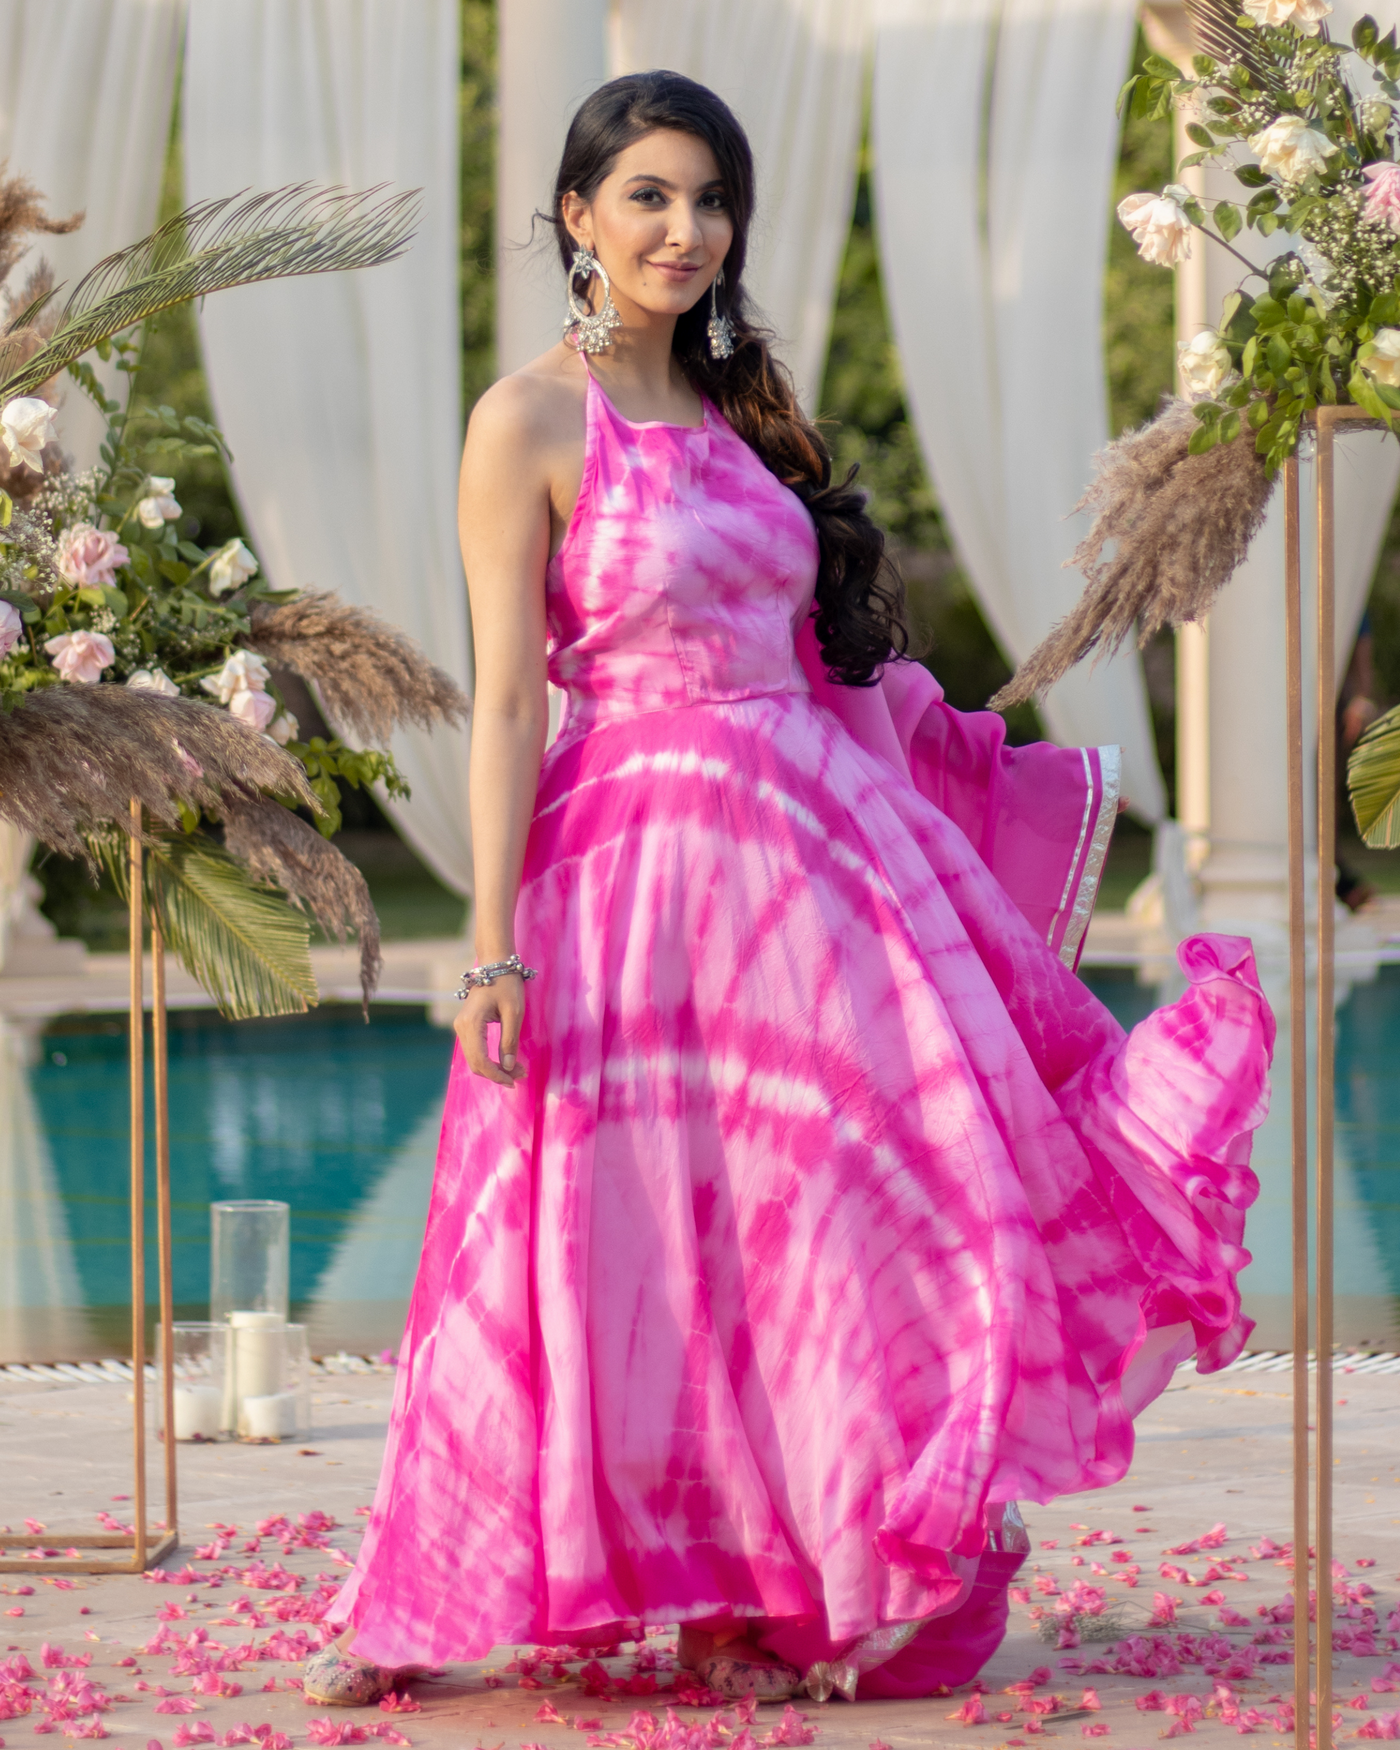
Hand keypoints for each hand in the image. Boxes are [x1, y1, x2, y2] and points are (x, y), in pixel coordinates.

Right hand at [455, 973, 526, 1087]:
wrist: (495, 965)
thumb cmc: (507, 985)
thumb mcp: (514, 1013)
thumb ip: (509, 1040)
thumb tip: (508, 1067)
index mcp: (471, 1024)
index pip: (480, 1060)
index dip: (497, 1074)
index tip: (514, 1081)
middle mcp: (461, 1027)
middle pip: (475, 1063)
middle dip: (497, 1073)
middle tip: (520, 1076)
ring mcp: (461, 1027)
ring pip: (474, 1059)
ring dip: (493, 1068)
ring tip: (516, 1070)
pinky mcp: (466, 1026)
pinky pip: (474, 1050)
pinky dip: (488, 1060)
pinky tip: (504, 1061)